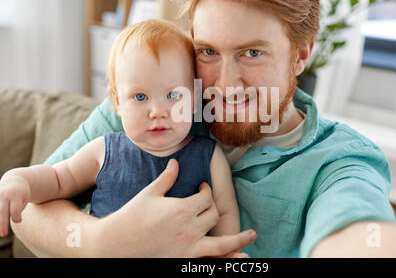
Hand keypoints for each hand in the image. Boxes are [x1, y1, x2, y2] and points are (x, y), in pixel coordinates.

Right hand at [0, 173, 30, 236]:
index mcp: (16, 195)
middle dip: (2, 224)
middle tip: (3, 235)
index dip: (16, 218)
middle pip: (2, 211)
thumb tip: (14, 220)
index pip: (15, 210)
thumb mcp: (25, 198)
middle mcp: (4, 196)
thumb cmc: (22, 193)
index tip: (19, 220)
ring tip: (1, 232)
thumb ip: (18, 209)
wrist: (15, 180)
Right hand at [95, 159, 256, 256]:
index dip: (206, 191)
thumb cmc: (132, 215)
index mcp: (182, 208)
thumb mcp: (150, 193)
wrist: (115, 243)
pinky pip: (210, 260)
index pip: (206, 197)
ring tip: (253, 236)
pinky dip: (226, 258)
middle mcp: (189, 228)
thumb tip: (177, 162)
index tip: (202, 188)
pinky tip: (240, 258)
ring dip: (239, 240)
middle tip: (208, 205)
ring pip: (221, 242)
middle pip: (213, 214)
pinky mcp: (183, 259)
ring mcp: (188, 246)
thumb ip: (167, 178)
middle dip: (213, 208)